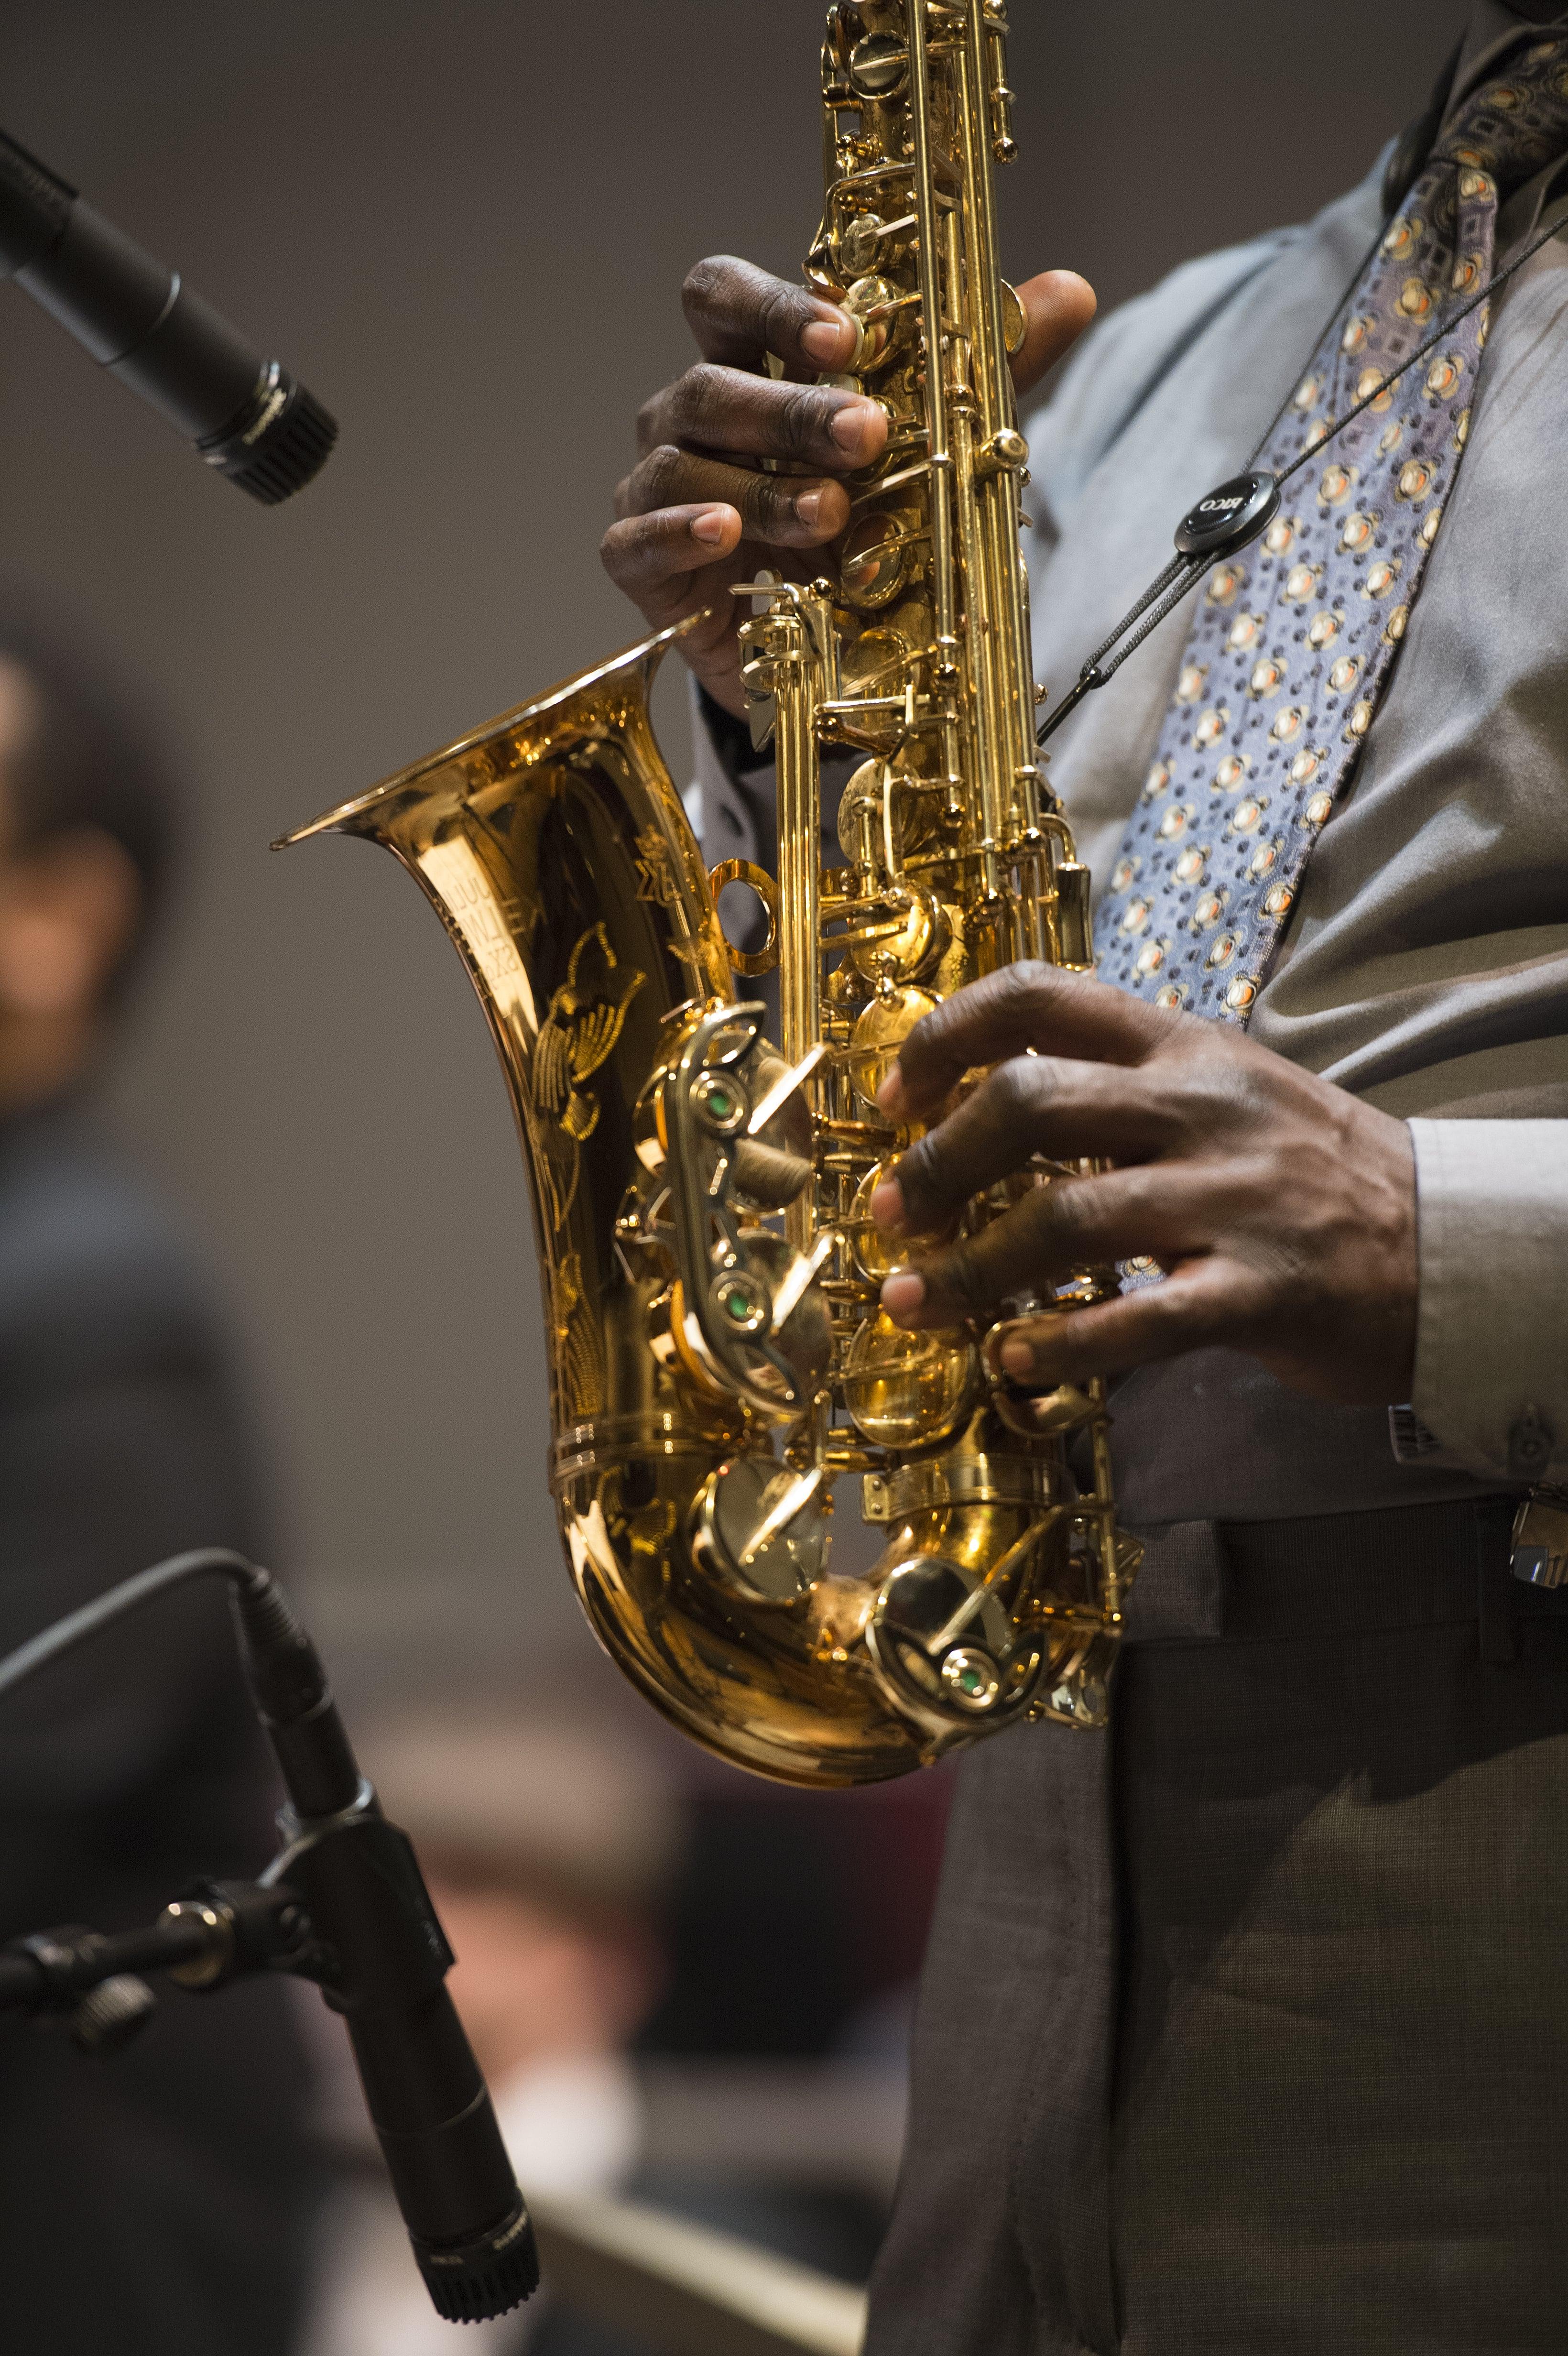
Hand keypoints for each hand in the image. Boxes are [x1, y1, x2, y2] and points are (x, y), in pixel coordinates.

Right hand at [601, 255, 1095, 714]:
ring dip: (763, 486)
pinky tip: (724, 533)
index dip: (778, 307)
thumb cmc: (866, 530)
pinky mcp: (640, 565)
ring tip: (832, 513)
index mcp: (749, 366)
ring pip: (684, 462)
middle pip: (712, 381)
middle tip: (867, 436)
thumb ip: (989, 371)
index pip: (726, 298)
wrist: (828, 653)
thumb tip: (1072, 289)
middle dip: (792, 408)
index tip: (850, 340)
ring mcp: (658, 486)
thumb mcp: (934, 449)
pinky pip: (636, 539)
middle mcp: (692, 415)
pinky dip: (679, 533)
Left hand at [868, 964, 1417, 1406]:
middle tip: (889, 1213)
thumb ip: (1121, 1089)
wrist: (1448, 1245)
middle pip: (1027, 1104)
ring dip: (970, 1267)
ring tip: (915, 1303)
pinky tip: (1014, 1360)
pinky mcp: (1259, 1292)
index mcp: (1183, 1047)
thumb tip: (986, 1110)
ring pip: (1067, 1215)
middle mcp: (1201, 1107)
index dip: (946, 1037)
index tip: (894, 1097)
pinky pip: (1140, 1319)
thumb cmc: (1312, 1174)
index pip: (1040, 997)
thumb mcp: (1223, 1092)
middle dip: (935, 1162)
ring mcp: (1233, 1199)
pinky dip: (1062, 1344)